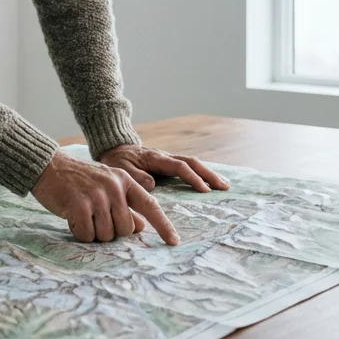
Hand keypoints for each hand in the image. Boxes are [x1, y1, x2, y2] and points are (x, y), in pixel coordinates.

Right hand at [31, 150, 180, 244]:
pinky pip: (87, 235)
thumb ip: (124, 205)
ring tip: (82, 214)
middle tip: (95, 217)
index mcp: (125, 180)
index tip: (174, 242)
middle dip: (111, 231)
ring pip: (106, 235)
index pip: (150, 205)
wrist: (48, 166)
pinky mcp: (79, 205)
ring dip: (93, 232)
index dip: (163, 225)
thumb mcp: (106, 187)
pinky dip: (79, 232)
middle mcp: (114, 187)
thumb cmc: (79, 180)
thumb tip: (140, 227)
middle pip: (125, 229)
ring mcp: (97, 196)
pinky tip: (72, 217)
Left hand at [99, 144, 230, 193]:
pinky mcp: (167, 163)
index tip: (204, 190)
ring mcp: (167, 158)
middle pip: (192, 162)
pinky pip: (187, 166)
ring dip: (208, 173)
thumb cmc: (116, 160)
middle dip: (209, 174)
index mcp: (155, 158)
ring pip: (192, 163)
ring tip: (224, 185)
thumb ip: (135, 176)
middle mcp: (165, 156)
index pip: (179, 167)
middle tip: (224, 187)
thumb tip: (153, 184)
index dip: (192, 178)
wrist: (113, 147)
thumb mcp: (120, 168)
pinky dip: (200, 173)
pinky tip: (209, 182)